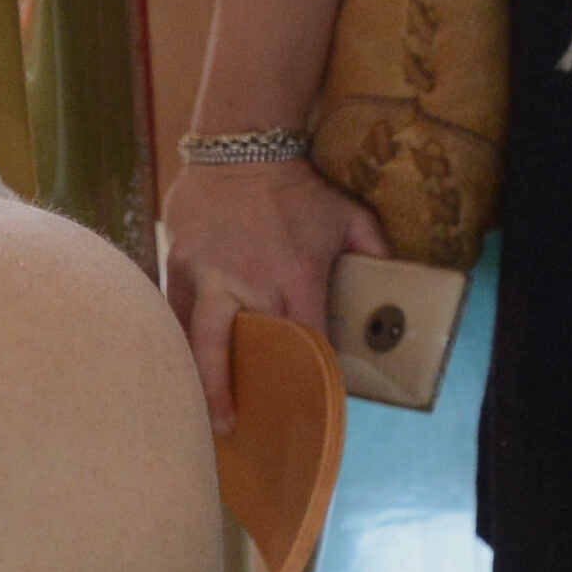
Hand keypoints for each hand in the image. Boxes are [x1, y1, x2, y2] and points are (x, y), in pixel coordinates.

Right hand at [161, 154, 381, 424]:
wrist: (242, 145)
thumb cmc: (298, 187)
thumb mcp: (348, 215)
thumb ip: (375, 249)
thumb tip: (398, 279)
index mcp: (294, 275)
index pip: (303, 337)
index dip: (308, 370)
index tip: (309, 398)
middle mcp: (246, 280)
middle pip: (232, 349)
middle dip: (226, 392)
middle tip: (228, 427)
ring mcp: (207, 272)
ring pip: (194, 334)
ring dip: (194, 372)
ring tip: (191, 408)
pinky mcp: (179, 260)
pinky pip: (175, 307)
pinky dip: (176, 335)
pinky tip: (174, 361)